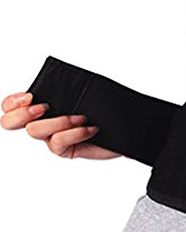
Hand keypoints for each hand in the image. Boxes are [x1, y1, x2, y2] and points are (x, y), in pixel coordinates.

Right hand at [1, 91, 121, 159]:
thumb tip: (58, 81)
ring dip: (59, 121)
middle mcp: (43, 122)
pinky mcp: (65, 150)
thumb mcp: (85, 92)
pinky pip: (58, 143)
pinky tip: (91, 128)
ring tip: (81, 117)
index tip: (30, 96)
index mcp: (42, 105)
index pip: (10, 105)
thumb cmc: (107, 109)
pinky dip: (75, 133)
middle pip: (9, 122)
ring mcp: (52, 138)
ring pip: (36, 131)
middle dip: (21, 114)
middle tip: (44, 107)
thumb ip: (66, 89)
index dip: (12, 102)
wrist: (128, 129)